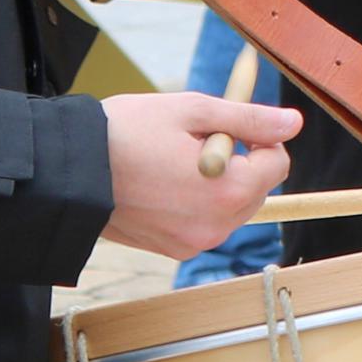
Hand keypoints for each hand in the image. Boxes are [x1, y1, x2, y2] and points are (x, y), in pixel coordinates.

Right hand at [98, 89, 300, 256]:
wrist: (68, 171)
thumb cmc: (126, 133)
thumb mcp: (193, 111)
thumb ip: (249, 119)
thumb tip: (293, 123)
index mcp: (228, 190)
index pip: (278, 163)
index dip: (260, 137)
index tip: (229, 123)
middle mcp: (217, 225)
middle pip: (257, 189)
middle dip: (240, 161)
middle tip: (195, 139)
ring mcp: (193, 243)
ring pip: (231, 207)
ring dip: (217, 182)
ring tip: (174, 160)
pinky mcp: (172, 250)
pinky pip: (204, 222)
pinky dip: (195, 201)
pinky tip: (162, 182)